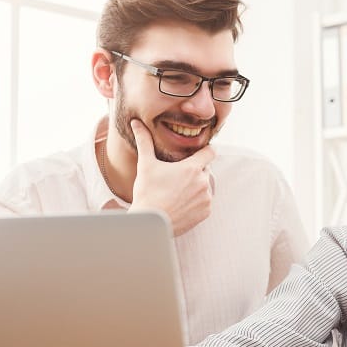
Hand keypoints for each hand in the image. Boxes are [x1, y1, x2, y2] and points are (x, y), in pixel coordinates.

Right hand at [128, 119, 214, 235]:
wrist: (150, 222)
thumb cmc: (147, 193)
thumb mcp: (146, 165)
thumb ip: (144, 142)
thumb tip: (136, 123)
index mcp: (192, 168)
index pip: (210, 152)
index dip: (204, 151)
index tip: (196, 154)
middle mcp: (203, 182)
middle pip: (205, 169)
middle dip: (194, 171)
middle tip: (177, 177)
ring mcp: (206, 198)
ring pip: (205, 186)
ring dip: (195, 186)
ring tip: (176, 192)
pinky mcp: (206, 212)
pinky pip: (205, 202)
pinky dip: (196, 201)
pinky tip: (181, 203)